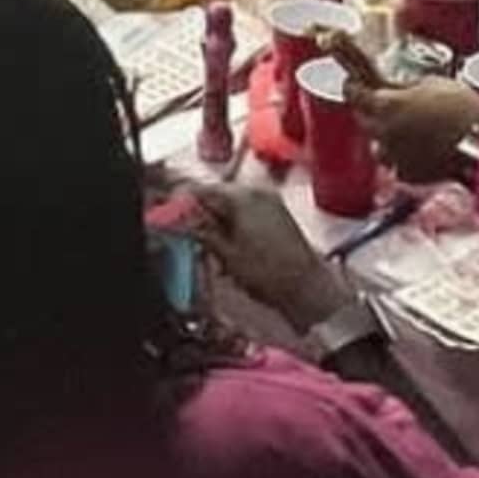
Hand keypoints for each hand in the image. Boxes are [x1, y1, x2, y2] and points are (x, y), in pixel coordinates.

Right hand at [186, 176, 346, 332]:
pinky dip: (236, 223)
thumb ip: (201, 230)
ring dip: (219, 220)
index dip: (182, 202)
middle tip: (191, 234)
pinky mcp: (278, 213)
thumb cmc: (270, 274)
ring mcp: (271, 201)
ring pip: (232, 203)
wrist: (306, 289)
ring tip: (216, 248)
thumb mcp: (225, 254)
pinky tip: (233, 247)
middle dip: (202, 213)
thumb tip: (182, 219)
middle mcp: (258, 192)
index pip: (201, 188)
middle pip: (217, 194)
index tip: (172, 214)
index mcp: (241, 197)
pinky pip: (248, 210)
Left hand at [356, 74, 478, 181]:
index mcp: (387, 105)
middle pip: (364, 120)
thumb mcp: (434, 83)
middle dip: (371, 111)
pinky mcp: (408, 174)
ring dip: (386, 137)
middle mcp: (383, 132)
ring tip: (404, 130)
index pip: (355, 94)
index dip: (353, 87)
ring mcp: (394, 156)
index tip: (353, 82)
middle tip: (385, 105)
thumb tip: (403, 88)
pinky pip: (396, 163)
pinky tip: (418, 149)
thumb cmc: (462, 110)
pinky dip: (403, 157)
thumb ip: (410, 86)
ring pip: (378, 145)